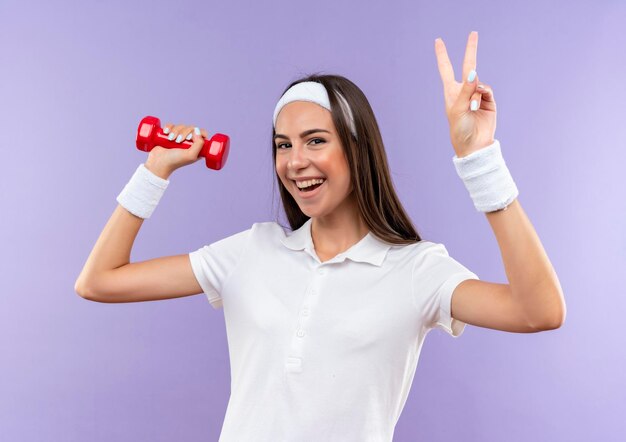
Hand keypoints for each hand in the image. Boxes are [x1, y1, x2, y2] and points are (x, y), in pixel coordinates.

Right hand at [145, 123, 208, 178]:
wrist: (158, 162)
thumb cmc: (175, 161)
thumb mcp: (191, 155)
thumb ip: (199, 144)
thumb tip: (197, 130)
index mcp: (197, 148)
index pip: (202, 134)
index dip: (196, 133)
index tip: (189, 139)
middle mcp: (189, 143)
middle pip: (191, 128)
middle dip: (183, 132)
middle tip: (178, 141)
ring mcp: (179, 138)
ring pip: (181, 126)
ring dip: (175, 131)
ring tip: (170, 139)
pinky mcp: (169, 135)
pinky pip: (171, 126)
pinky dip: (168, 128)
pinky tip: (166, 133)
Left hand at [434, 31, 496, 157]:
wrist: (474, 146)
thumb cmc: (460, 129)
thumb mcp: (458, 109)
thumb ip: (466, 90)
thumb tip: (473, 72)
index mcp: (451, 92)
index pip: (446, 69)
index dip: (442, 55)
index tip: (438, 41)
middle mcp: (464, 91)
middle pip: (468, 65)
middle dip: (470, 50)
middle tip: (473, 33)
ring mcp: (477, 95)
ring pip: (478, 82)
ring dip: (475, 93)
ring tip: (472, 109)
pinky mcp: (489, 101)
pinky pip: (487, 89)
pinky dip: (483, 94)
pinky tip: (479, 104)